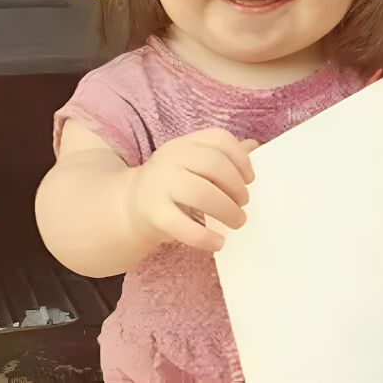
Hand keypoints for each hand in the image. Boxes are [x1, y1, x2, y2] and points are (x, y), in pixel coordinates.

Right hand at [126, 127, 258, 253]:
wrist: (129, 207)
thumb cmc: (172, 185)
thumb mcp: (193, 165)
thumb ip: (221, 156)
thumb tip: (253, 146)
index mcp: (184, 144)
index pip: (218, 139)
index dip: (240, 158)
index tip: (249, 179)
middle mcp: (170, 158)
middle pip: (213, 164)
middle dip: (236, 186)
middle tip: (243, 204)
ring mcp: (160, 184)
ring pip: (200, 193)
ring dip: (227, 210)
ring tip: (238, 222)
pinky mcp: (153, 214)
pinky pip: (183, 225)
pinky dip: (205, 237)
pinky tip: (218, 243)